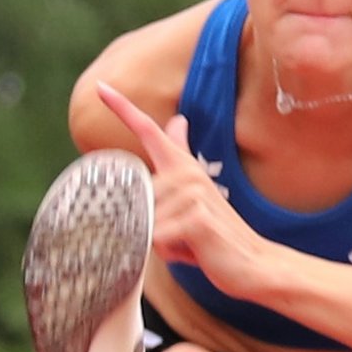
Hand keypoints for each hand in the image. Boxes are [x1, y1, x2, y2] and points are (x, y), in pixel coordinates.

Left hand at [95, 81, 282, 301]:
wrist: (251, 263)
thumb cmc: (213, 234)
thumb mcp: (193, 193)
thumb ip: (179, 156)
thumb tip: (178, 119)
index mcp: (182, 166)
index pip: (148, 130)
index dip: (122, 108)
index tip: (100, 88)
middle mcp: (186, 173)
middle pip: (136, 199)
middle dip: (151, 228)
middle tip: (184, 236)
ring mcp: (193, 193)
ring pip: (146, 222)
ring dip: (162, 243)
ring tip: (191, 243)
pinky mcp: (196, 217)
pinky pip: (158, 239)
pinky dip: (170, 253)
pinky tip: (195, 251)